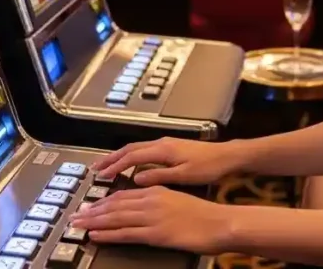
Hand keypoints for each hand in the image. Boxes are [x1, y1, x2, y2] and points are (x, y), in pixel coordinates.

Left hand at [69, 186, 231, 253]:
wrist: (219, 222)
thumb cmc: (203, 214)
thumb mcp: (178, 199)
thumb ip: (159, 200)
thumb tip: (144, 206)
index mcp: (157, 190)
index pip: (123, 194)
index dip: (104, 201)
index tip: (90, 206)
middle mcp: (151, 200)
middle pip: (115, 204)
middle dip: (93, 210)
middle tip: (76, 215)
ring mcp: (152, 217)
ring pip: (116, 217)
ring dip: (95, 221)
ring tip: (79, 225)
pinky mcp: (155, 233)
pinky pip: (126, 233)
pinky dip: (108, 234)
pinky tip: (96, 235)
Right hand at [93, 138, 242, 186]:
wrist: (226, 156)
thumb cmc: (208, 167)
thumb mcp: (184, 175)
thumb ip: (159, 176)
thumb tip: (136, 178)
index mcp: (163, 150)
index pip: (132, 156)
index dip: (115, 165)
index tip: (102, 175)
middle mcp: (162, 143)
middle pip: (130, 148)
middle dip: (112, 158)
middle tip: (96, 168)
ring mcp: (166, 143)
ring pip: (137, 148)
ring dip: (120, 156)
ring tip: (107, 166)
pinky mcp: (171, 147)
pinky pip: (144, 150)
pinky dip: (132, 156)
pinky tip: (129, 165)